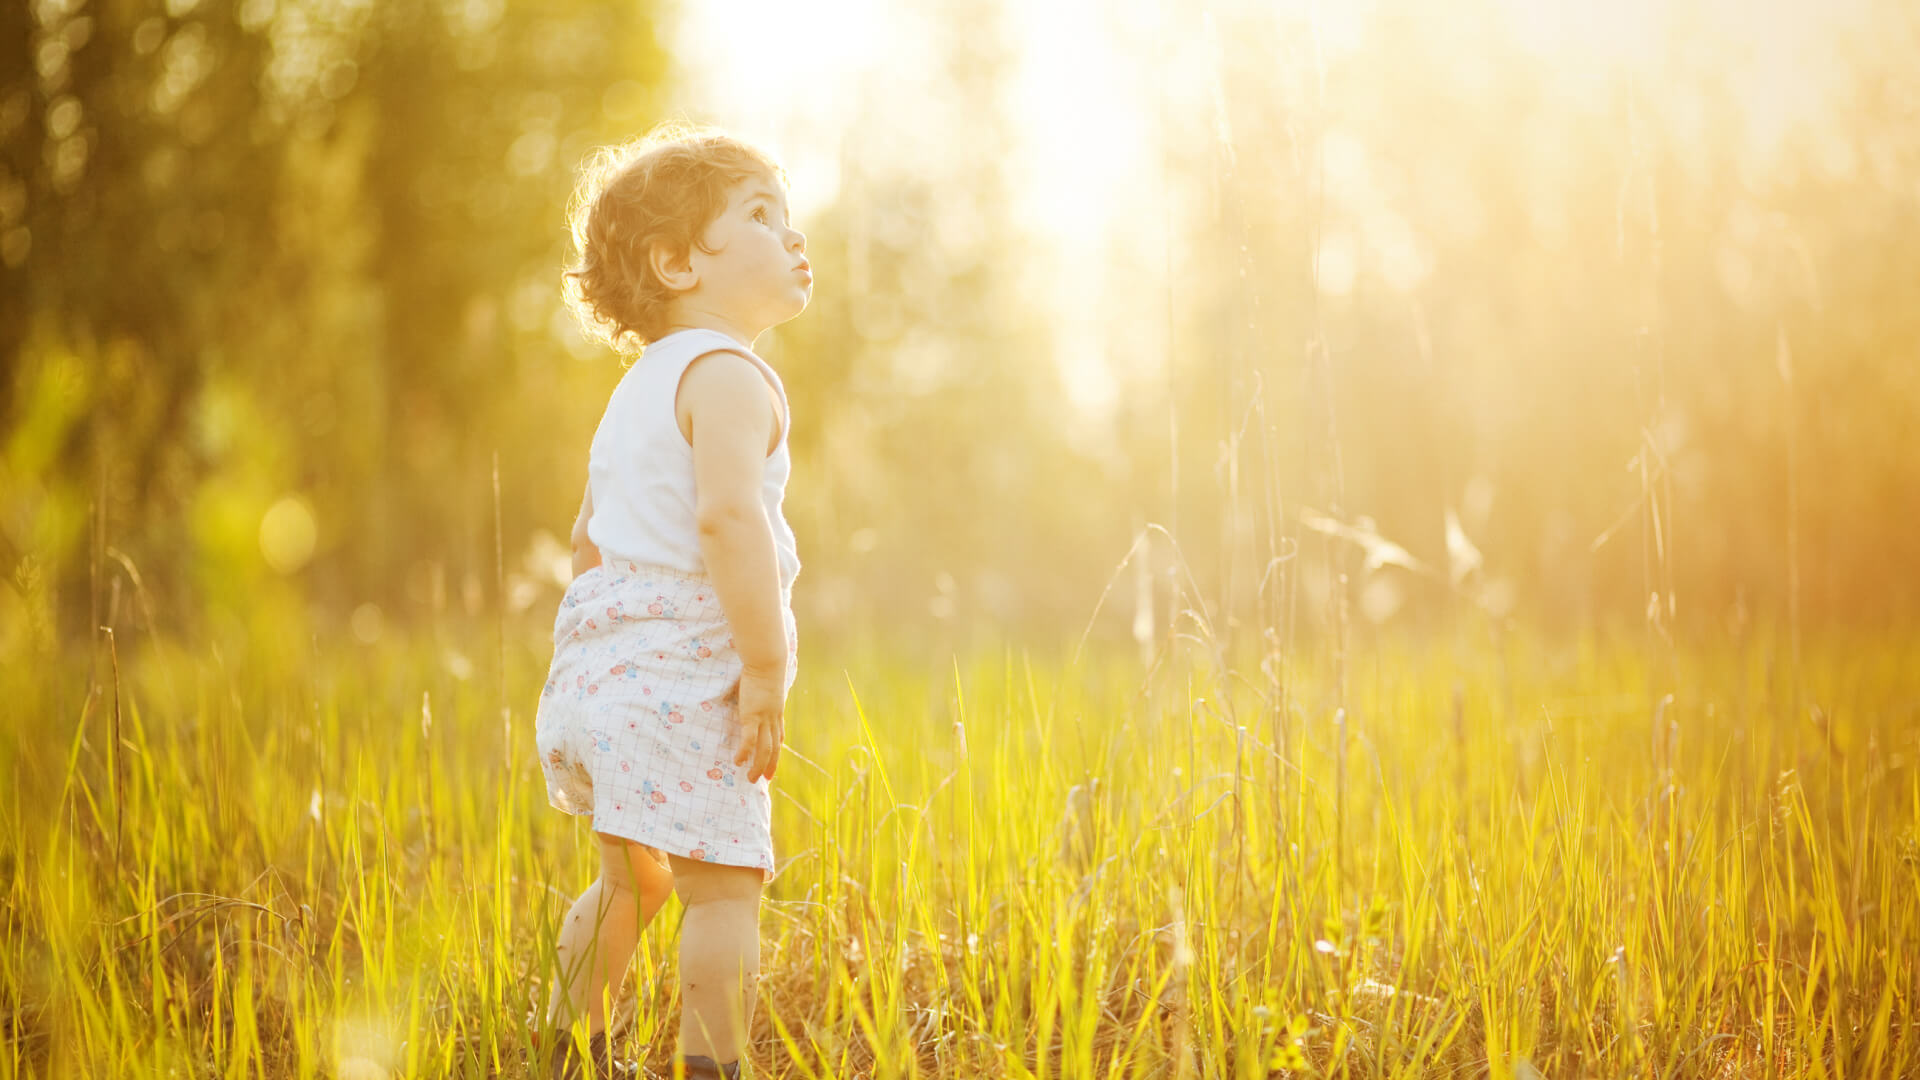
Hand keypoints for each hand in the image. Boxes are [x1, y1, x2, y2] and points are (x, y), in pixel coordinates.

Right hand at [732, 663, 785, 782]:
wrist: (767, 661)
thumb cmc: (764, 668)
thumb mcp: (767, 686)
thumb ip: (762, 695)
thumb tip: (754, 694)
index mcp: (777, 712)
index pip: (779, 738)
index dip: (777, 752)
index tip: (773, 763)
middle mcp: (773, 719)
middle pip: (775, 748)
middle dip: (770, 765)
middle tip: (764, 780)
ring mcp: (764, 719)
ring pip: (764, 749)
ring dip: (758, 766)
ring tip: (750, 778)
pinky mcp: (751, 716)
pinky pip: (749, 740)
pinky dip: (745, 753)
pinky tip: (738, 762)